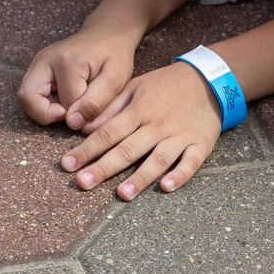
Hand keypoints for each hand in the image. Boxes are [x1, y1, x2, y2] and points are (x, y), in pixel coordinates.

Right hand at [16, 28, 138, 131]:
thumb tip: (72, 123)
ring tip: (68, 105)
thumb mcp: (115, 80)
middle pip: (27, 97)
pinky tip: (63, 98)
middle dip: (47, 114)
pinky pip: (30, 92)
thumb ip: (95, 103)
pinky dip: (43, 102)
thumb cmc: (114, 55)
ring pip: (26, 96)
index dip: (79, 114)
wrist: (106, 34)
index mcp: (67, 62)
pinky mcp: (36, 66)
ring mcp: (37, 61)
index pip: (65, 104)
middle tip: (69, 112)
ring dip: (44, 109)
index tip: (92, 108)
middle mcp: (45, 59)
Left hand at [57, 60, 222, 200]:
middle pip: (127, 149)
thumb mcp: (135, 87)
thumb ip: (110, 108)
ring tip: (122, 194)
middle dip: (103, 167)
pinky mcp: (200, 144)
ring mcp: (179, 135)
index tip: (67, 164)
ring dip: (140, 177)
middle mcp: (157, 124)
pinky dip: (180, 175)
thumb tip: (84, 127)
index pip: (108, 132)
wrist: (206, 79)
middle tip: (82, 183)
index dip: (86, 149)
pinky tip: (166, 187)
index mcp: (138, 110)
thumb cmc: (164, 86)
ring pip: (158, 159)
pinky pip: (190, 162)